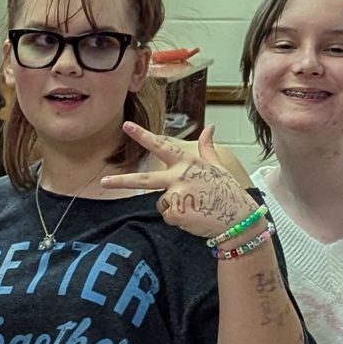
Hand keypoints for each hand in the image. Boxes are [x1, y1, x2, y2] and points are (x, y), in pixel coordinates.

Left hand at [105, 121, 257, 240]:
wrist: (238, 218)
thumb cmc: (228, 191)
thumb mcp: (217, 166)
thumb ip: (207, 147)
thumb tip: (210, 127)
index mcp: (187, 162)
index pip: (161, 146)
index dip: (143, 135)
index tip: (126, 125)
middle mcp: (178, 177)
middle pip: (143, 180)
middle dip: (121, 181)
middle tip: (103, 181)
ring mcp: (176, 196)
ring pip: (161, 202)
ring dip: (173, 206)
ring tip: (194, 206)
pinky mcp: (176, 213)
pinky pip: (168, 216)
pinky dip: (178, 218)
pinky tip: (193, 215)